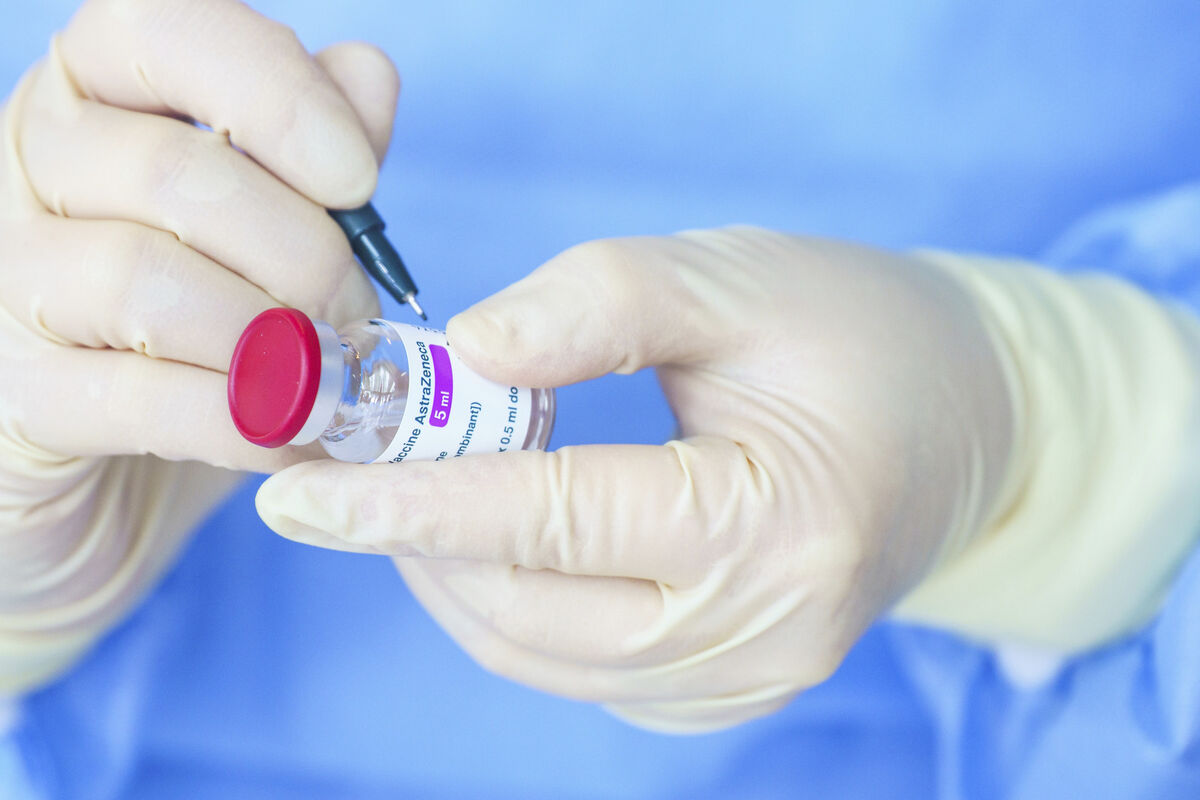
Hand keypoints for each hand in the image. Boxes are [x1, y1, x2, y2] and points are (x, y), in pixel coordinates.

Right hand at [0, 0, 396, 690]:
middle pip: (177, 174)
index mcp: (100, 98)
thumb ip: (314, 150)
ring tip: (322, 377)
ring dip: (271, 341)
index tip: (357, 177)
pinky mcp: (18, 397)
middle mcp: (33, 167)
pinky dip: (242, 421)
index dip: (277, 95)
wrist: (114, 471)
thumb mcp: (267, 229)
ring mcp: (10, 282)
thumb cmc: (204, 326)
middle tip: (352, 314)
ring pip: (147, 281)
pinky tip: (289, 432)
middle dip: (304, 256)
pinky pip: (139, 399)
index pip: (164, 29)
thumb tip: (367, 76)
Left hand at [256, 227, 1020, 730]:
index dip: (414, 503)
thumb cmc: (852, 330)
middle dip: (419, 536)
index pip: (554, 522)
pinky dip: (512, 603)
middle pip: (528, 610)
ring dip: (457, 572)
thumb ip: (596, 303)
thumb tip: (461, 356)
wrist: (959, 421)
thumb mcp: (731, 277)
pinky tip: (505, 530)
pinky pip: (576, 669)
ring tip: (433, 480)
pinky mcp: (720, 694)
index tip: (299, 492)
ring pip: (538, 655)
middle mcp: (764, 631)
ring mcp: (744, 681)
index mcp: (777, 521)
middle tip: (363, 457)